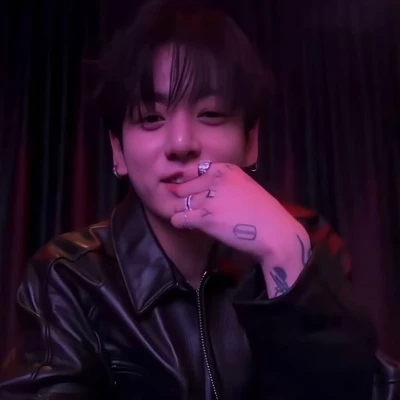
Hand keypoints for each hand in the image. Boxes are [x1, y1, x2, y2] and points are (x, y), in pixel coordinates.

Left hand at [170, 162, 309, 269]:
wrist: (275, 232)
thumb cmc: (262, 212)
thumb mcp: (244, 185)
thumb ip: (222, 183)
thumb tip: (198, 188)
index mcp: (226, 170)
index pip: (193, 170)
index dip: (186, 181)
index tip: (186, 191)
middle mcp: (216, 180)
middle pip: (184, 187)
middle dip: (180, 198)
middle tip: (183, 207)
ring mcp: (210, 199)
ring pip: (180, 203)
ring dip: (180, 211)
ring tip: (187, 218)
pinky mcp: (206, 219)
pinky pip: (179, 218)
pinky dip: (179, 222)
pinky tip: (187, 225)